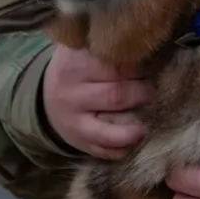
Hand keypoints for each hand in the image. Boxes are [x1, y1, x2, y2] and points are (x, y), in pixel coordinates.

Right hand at [42, 45, 153, 159]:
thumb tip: (148, 50)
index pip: (116, 65)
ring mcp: (74, 122)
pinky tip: (134, 139)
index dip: (141, 67)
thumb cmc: (76, 67)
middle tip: (153, 87)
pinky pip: (104, 151)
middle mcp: (72, 94)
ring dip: (135, 129)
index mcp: (75, 64)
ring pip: (110, 131)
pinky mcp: (78, 142)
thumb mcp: (84, 48)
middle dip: (143, 93)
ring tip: (147, 122)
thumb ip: (109, 47)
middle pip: (118, 95)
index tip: (153, 65)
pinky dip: (123, 149)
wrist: (46, 97)